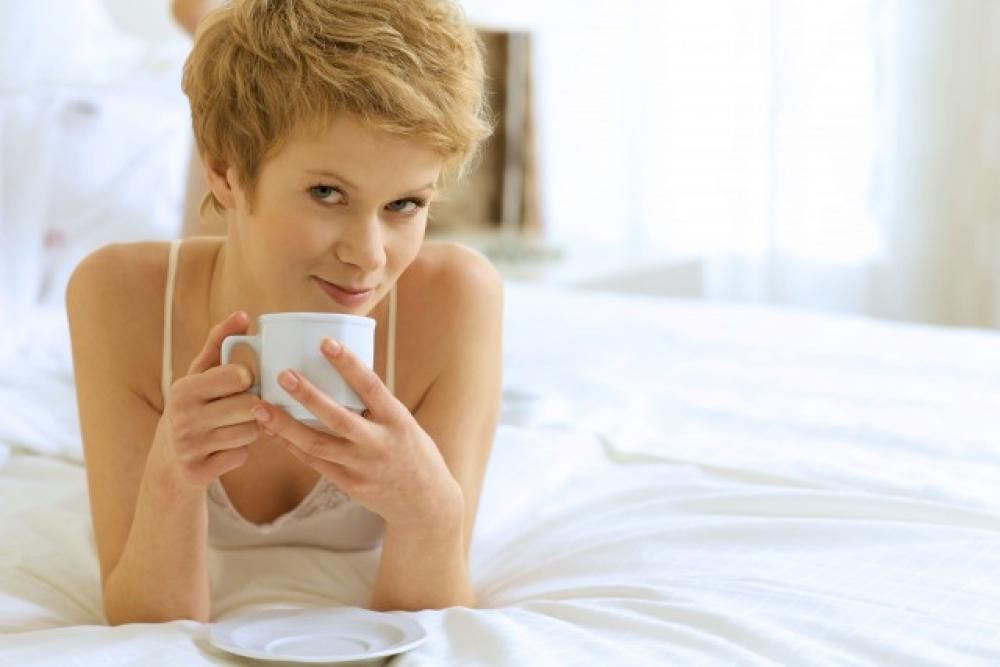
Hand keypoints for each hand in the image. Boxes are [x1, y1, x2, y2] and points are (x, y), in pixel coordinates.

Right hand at [149, 311, 260, 488]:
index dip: (249, 377)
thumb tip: (243, 315)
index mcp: (184, 389)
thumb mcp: (198, 374)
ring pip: (250, 432)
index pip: (239, 375)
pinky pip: (242, 456)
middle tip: (244, 405)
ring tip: (235, 425)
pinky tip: (226, 447)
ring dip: (251, 428)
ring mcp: (189, 448)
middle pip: (250, 406)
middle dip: (254, 405)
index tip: (241, 380)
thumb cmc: (193, 406)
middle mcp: (183, 418)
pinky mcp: (197, 473)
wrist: (167, 461)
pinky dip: (241, 452)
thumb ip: (220, 343)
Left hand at [250, 338, 461, 526]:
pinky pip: (314, 462)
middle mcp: (379, 443)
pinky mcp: (349, 484)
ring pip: (317, 445)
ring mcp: (362, 467)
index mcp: (397, 420)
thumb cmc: (413, 452)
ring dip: (285, 425)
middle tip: (283, 375)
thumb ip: (376, 405)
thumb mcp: (404, 423)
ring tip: (260, 407)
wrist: (424, 501)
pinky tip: (272, 432)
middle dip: (308, 396)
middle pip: (338, 418)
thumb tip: (340, 374)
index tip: (326, 343)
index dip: (348, 364)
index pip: (371, 386)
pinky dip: (291, 445)